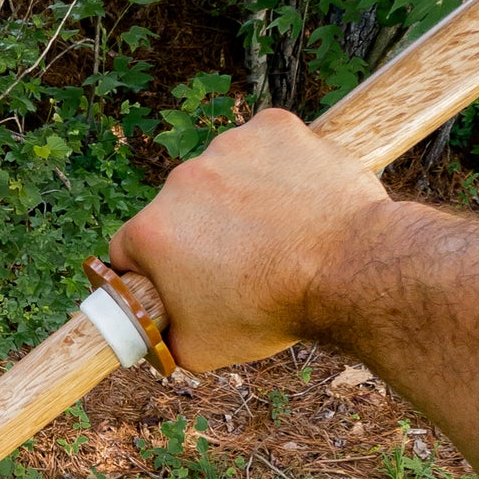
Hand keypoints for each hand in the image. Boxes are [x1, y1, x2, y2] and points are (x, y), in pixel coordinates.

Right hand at [107, 107, 392, 370]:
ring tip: (273, 232)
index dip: (151, 271)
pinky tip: (292, 200)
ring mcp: (229, 148)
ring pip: (220, 175)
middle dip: (197, 234)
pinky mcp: (273, 127)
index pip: (128, 250)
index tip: (178, 282)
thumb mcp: (199, 350)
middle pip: (175, 210)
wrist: (350, 270)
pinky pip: (262, 147)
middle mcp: (181, 180)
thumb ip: (163, 335)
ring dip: (235, 198)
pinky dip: (274, 168)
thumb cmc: (273, 311)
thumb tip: (156, 331)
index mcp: (151, 232)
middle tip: (237, 264)